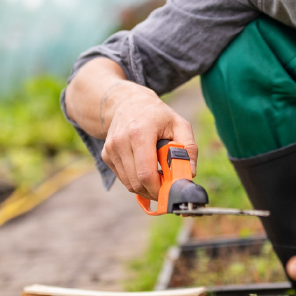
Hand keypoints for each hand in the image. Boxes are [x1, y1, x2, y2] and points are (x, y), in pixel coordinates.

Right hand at [100, 82, 195, 199]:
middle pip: (136, 182)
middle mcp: (121, 141)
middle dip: (153, 191)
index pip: (146, 173)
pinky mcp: (106, 155)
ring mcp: (111, 149)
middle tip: (166, 188)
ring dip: (144, 188)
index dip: (158, 189)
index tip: (169, 192)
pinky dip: (135, 180)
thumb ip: (189, 148)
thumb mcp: (180, 124)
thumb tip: (190, 174)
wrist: (128, 103)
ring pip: (128, 184)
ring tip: (157, 178)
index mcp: (139, 132)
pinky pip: (122, 178)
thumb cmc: (158, 115)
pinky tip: (144, 169)